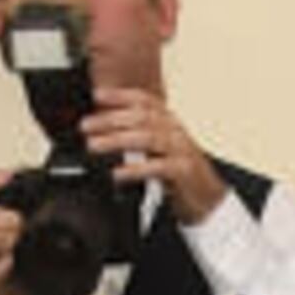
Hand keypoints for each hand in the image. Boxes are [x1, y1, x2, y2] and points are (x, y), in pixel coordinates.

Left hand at [83, 82, 218, 220]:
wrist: (208, 199)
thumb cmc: (179, 172)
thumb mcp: (159, 147)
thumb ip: (138, 134)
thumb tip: (103, 128)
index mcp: (169, 120)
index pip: (143, 100)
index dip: (119, 95)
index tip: (96, 96)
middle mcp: (175, 130)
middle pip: (140, 117)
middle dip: (109, 120)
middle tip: (86, 126)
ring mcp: (181, 150)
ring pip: (146, 138)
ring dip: (115, 141)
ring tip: (94, 146)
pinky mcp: (183, 172)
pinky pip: (157, 167)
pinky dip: (134, 169)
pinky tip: (118, 173)